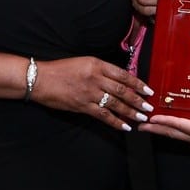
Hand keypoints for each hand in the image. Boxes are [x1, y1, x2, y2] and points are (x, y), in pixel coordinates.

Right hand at [30, 56, 154, 130]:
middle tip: (148, 107)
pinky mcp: (83, 106)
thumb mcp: (83, 62)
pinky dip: (115, 122)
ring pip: (116, 103)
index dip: (137, 83)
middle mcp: (95, 78)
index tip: (147, 90)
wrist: (41, 79)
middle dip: (138, 100)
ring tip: (141, 117)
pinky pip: (103, 115)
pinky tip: (125, 126)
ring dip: (130, 112)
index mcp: (96, 64)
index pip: (123, 74)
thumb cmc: (60, 69)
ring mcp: (89, 93)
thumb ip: (100, 70)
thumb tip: (119, 80)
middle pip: (122, 90)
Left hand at [138, 98, 189, 165]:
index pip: (181, 127)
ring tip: (152, 124)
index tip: (151, 118)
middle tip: (140, 126)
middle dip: (156, 130)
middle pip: (174, 134)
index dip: (166, 121)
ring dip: (164, 129)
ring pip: (178, 135)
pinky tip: (175, 125)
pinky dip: (176, 129)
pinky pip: (186, 134)